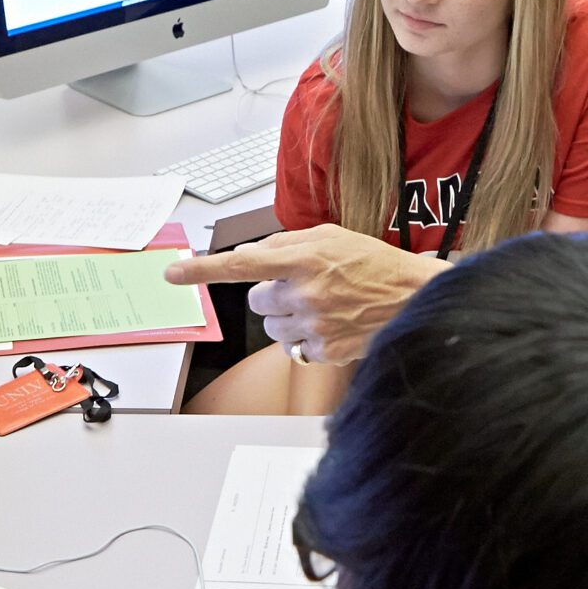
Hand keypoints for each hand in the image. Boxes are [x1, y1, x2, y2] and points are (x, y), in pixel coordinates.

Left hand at [165, 225, 442, 364]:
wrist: (415, 298)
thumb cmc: (374, 264)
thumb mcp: (332, 236)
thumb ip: (288, 243)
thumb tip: (253, 255)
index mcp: (303, 259)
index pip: (242, 263)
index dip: (202, 270)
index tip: (172, 273)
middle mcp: (304, 293)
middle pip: (257, 300)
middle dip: (274, 293)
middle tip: (306, 287)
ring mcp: (314, 326)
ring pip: (272, 327)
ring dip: (288, 317)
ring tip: (324, 306)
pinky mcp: (324, 352)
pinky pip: (293, 348)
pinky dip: (306, 338)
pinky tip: (331, 325)